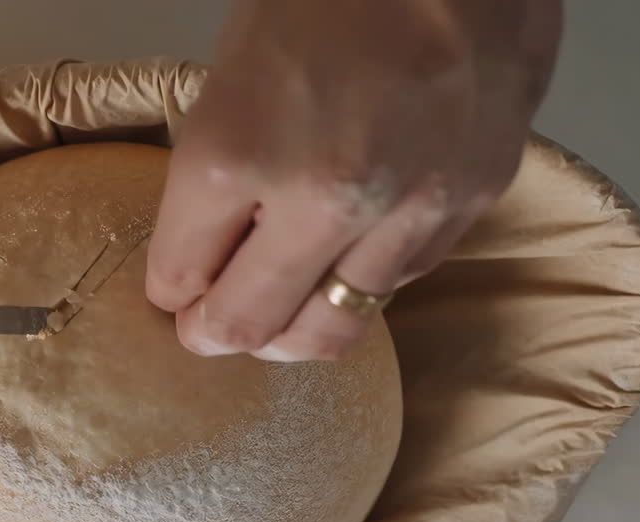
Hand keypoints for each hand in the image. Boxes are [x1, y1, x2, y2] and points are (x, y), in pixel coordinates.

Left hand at [147, 0, 561, 360]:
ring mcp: (406, 207)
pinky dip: (359, 284)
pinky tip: (344, 257)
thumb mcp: (233, 68)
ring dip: (288, 329)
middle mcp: (321, 198)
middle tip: (206, 328)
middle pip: (247, 327)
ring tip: (276, 309)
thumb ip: (216, 168)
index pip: (177, 275)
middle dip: (213, 334)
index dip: (168, 291)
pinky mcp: (471, 203)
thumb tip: (204, 252)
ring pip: (329, 331)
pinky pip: (396, 284)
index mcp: (235, 152)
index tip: (173, 291)